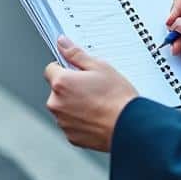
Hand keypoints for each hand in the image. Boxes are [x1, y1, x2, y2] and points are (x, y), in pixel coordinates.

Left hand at [43, 36, 137, 151]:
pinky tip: (96, 117)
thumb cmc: (117, 98)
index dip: (64, 68)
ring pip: (64, 108)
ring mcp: (62, 121)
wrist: (129, 126)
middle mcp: (56, 103)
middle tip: (92, 88)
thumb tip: (62, 43)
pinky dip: (80, 121)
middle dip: (70, 88)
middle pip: (57, 90)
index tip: (76, 72)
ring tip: (97, 104)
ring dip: (74, 105)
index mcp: (61, 83)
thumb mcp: (100, 67)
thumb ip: (76, 54)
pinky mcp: (71, 136)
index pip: (50, 69)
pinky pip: (71, 124)